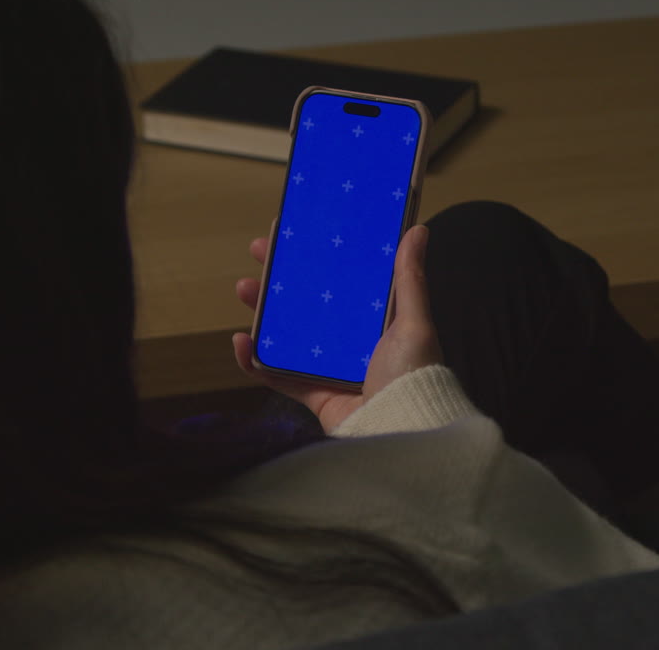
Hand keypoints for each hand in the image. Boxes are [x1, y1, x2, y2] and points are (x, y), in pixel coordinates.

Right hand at [232, 224, 442, 432]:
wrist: (402, 428)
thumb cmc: (414, 376)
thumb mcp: (414, 322)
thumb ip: (409, 278)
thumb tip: (417, 230)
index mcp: (376, 322)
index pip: (341, 282)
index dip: (318, 259)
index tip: (296, 235)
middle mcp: (351, 343)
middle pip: (308, 303)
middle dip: (281, 278)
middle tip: (260, 253)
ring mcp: (329, 369)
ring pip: (287, 335)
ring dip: (262, 312)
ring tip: (244, 288)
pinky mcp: (313, 395)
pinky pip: (277, 376)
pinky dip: (254, 361)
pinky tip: (240, 341)